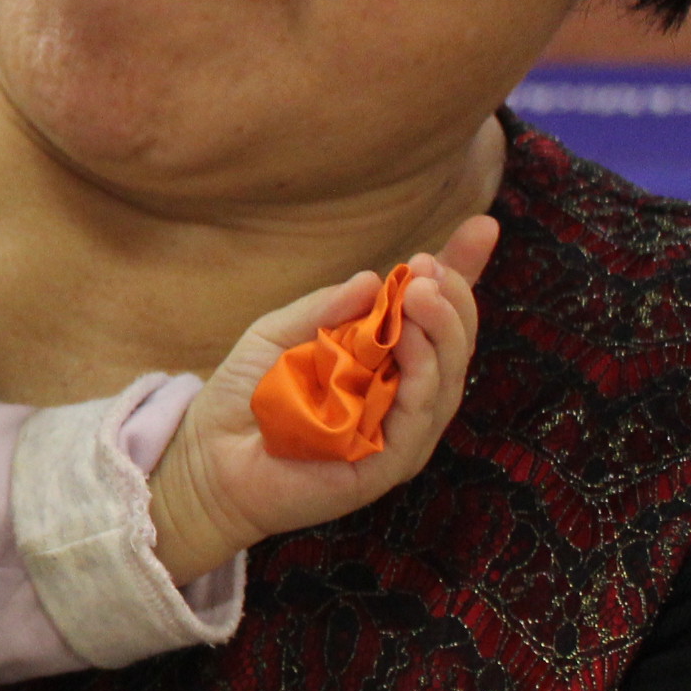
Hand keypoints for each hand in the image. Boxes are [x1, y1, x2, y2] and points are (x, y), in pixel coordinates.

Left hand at [145, 216, 495, 577]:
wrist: (206, 458)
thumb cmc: (243, 396)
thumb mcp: (277, 334)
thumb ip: (324, 308)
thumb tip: (374, 277)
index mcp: (381, 357)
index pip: (431, 314)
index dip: (460, 272)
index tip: (483, 226)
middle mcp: (400, 393)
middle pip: (450, 344)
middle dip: (451, 300)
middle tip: (431, 268)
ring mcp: (398, 430)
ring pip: (445, 379)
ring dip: (441, 331)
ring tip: (425, 293)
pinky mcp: (388, 464)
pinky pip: (418, 417)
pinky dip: (421, 376)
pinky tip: (411, 340)